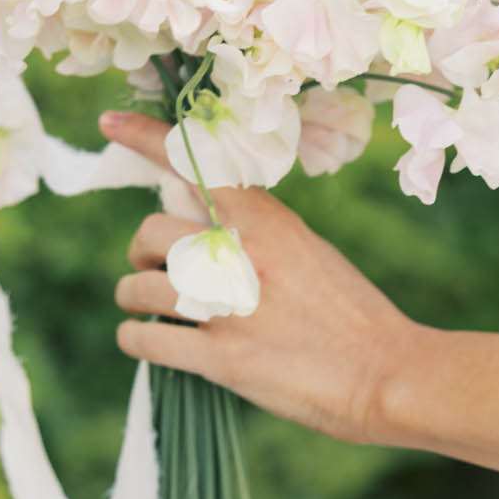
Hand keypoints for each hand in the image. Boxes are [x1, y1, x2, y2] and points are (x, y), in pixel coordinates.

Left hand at [101, 110, 417, 447]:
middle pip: (152, 232)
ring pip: (138, 287)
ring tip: (145, 307)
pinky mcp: (221, 359)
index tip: (109, 124)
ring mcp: (228, 308)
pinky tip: (144, 341)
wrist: (389, 374)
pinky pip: (145, 340)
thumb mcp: (311, 253)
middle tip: (151, 268)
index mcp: (269, 221)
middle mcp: (242, 256)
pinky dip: (135, 339)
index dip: (145, 139)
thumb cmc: (355, 317)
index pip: (196, 163)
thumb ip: (259, 236)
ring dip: (133, 296)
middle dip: (142, 252)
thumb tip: (202, 228)